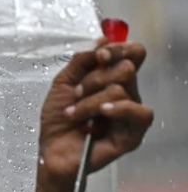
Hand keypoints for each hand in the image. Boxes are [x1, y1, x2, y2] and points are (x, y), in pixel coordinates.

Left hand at [38, 37, 153, 182]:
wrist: (51, 151)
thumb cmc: (57, 121)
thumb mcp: (63, 84)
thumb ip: (82, 61)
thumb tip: (103, 39)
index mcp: (112, 80)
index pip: (132, 54)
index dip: (119, 48)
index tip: (100, 55)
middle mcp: (126, 94)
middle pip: (126, 67)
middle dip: (94, 78)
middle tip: (76, 93)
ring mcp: (130, 114)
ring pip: (121, 88)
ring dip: (90, 99)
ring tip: (73, 113)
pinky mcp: (132, 134)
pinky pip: (139, 112)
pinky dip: (117, 108)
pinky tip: (101, 113)